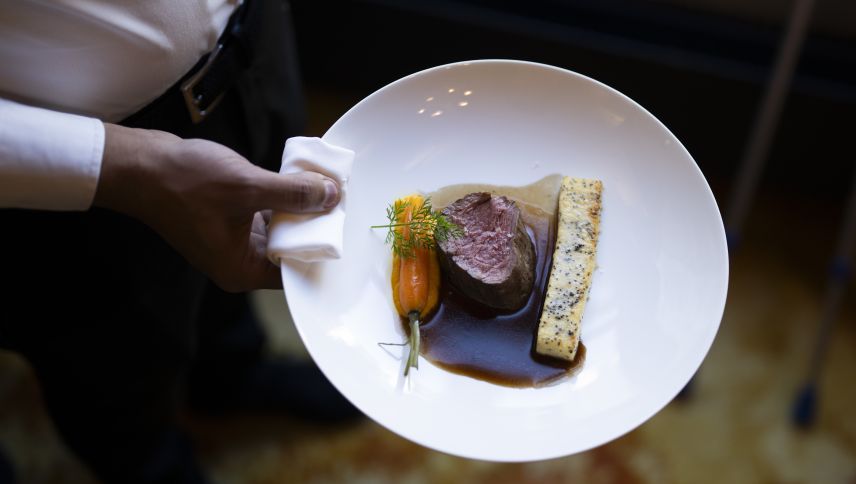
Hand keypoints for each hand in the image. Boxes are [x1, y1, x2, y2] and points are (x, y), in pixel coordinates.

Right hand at [94, 123, 338, 291]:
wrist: (138, 165)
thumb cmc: (185, 183)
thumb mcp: (248, 187)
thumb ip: (292, 193)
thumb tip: (331, 196)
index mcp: (242, 270)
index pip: (295, 270)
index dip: (321, 247)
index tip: (344, 225)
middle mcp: (238, 262)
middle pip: (289, 249)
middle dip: (313, 224)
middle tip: (340, 202)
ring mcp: (231, 241)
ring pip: (278, 229)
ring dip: (297, 208)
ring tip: (324, 187)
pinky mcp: (227, 219)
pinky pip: (264, 214)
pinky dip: (279, 199)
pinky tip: (295, 179)